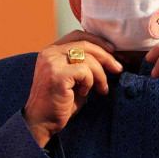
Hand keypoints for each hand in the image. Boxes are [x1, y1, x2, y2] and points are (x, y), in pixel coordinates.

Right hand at [23, 30, 122, 147]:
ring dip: (101, 74)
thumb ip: (83, 64)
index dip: (98, 41)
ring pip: (88, 58)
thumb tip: (110, 56)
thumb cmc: (60, 102)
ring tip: (102, 88)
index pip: (78, 35)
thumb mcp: (72, 78)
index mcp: (51, 51)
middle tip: (118, 68)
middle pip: (85, 44)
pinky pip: (85, 71)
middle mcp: (49, 53)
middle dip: (106, 56)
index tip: (112, 52)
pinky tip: (84, 93)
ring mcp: (52, 62)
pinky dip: (90, 82)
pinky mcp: (57, 74)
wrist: (41, 122)